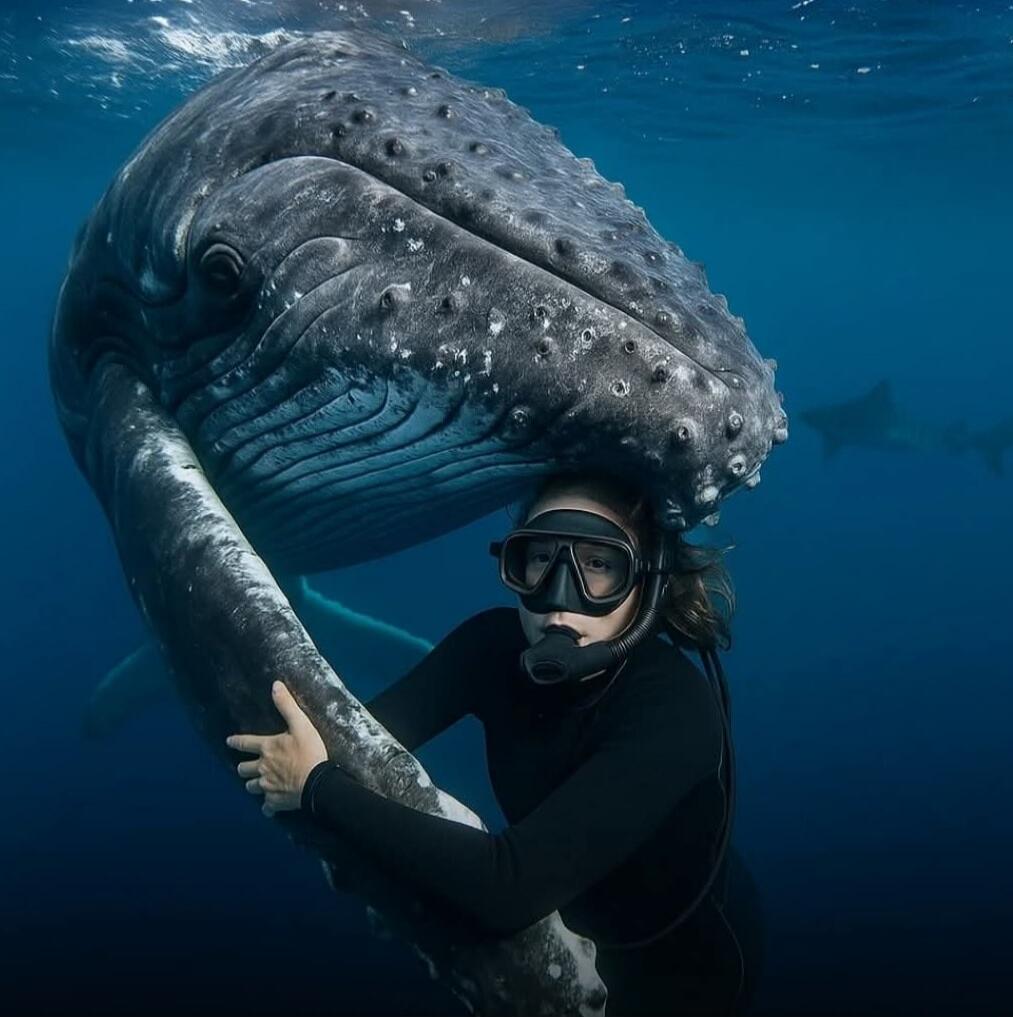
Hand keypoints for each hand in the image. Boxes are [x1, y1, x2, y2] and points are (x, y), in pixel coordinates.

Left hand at [226, 681, 327, 816]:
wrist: (317, 783)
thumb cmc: (309, 752)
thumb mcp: (301, 725)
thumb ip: (287, 706)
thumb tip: (275, 685)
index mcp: (267, 748)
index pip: (245, 743)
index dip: (235, 742)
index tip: (228, 742)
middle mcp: (262, 768)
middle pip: (243, 769)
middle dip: (244, 768)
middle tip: (247, 767)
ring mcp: (267, 786)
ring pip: (250, 787)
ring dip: (253, 785)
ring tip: (259, 783)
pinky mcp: (275, 802)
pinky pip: (266, 807)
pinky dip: (267, 805)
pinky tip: (270, 804)